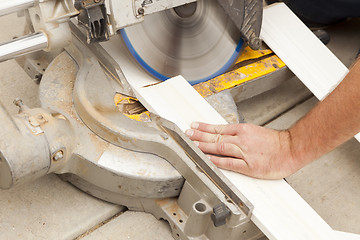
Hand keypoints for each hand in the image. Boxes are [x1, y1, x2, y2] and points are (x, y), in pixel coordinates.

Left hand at [185, 122, 300, 178]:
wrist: (292, 149)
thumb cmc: (275, 142)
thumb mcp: (255, 131)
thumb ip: (240, 134)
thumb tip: (225, 136)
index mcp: (243, 130)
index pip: (219, 128)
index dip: (204, 128)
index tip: (194, 126)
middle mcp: (242, 139)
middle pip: (216, 137)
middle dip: (199, 135)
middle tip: (187, 134)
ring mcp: (245, 152)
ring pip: (220, 148)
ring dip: (204, 146)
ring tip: (192, 145)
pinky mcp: (249, 166)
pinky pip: (230, 163)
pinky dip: (217, 161)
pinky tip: (208, 160)